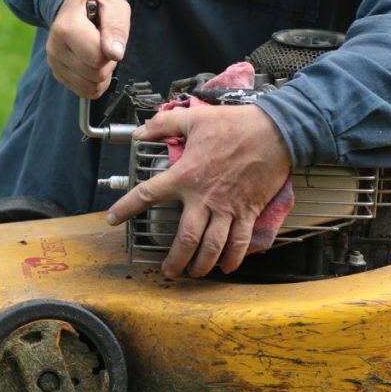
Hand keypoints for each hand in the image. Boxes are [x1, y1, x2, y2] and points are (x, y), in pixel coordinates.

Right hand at [47, 0, 130, 98]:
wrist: (74, 8)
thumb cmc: (96, 7)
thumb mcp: (114, 8)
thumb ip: (116, 28)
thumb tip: (115, 54)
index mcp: (67, 28)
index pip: (96, 58)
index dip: (109, 52)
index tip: (106, 38)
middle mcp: (56, 48)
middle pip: (95, 74)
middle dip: (107, 63)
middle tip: (103, 45)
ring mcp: (55, 63)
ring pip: (90, 86)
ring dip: (102, 74)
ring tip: (97, 54)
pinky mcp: (59, 75)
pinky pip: (85, 91)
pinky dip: (95, 83)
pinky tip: (93, 65)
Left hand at [106, 104, 291, 278]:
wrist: (277, 132)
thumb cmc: (236, 124)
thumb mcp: (195, 118)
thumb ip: (163, 125)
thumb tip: (141, 132)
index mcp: (186, 175)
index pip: (148, 195)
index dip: (127, 208)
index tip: (113, 219)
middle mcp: (204, 198)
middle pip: (185, 239)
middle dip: (175, 260)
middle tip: (168, 271)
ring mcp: (228, 208)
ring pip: (212, 247)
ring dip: (201, 265)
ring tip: (194, 273)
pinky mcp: (248, 211)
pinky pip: (240, 242)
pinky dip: (234, 258)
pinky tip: (227, 267)